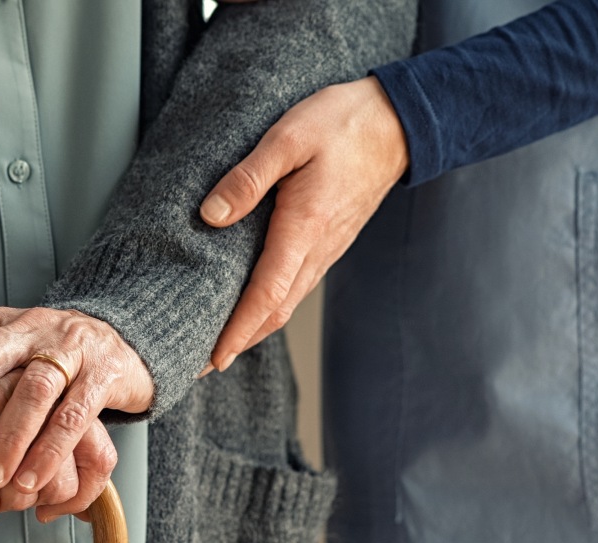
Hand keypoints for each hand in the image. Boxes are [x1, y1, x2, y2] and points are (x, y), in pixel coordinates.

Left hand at [0, 307, 152, 522]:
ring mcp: (67, 347)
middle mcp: (25, 328)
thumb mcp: (7, 363)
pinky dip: (50, 450)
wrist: (127, 341)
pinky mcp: (104, 373)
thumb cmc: (52, 364)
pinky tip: (32, 481)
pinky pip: (74, 413)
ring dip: (5, 439)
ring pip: (30, 389)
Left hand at [197, 76, 407, 370]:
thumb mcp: (288, 138)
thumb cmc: (343, 124)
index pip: (266, 296)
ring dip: (254, 328)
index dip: (237, 332)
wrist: (397, 122)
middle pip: (275, 312)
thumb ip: (248, 178)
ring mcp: (327, 249)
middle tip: (200, 364)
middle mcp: (317, 249)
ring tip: (219, 343)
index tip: (211, 360)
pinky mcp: (329, 241)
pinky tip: (252, 304)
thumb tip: (211, 215)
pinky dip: (271, 306)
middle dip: (238, 342)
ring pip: (287, 302)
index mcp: (304, 228)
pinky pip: (296, 285)